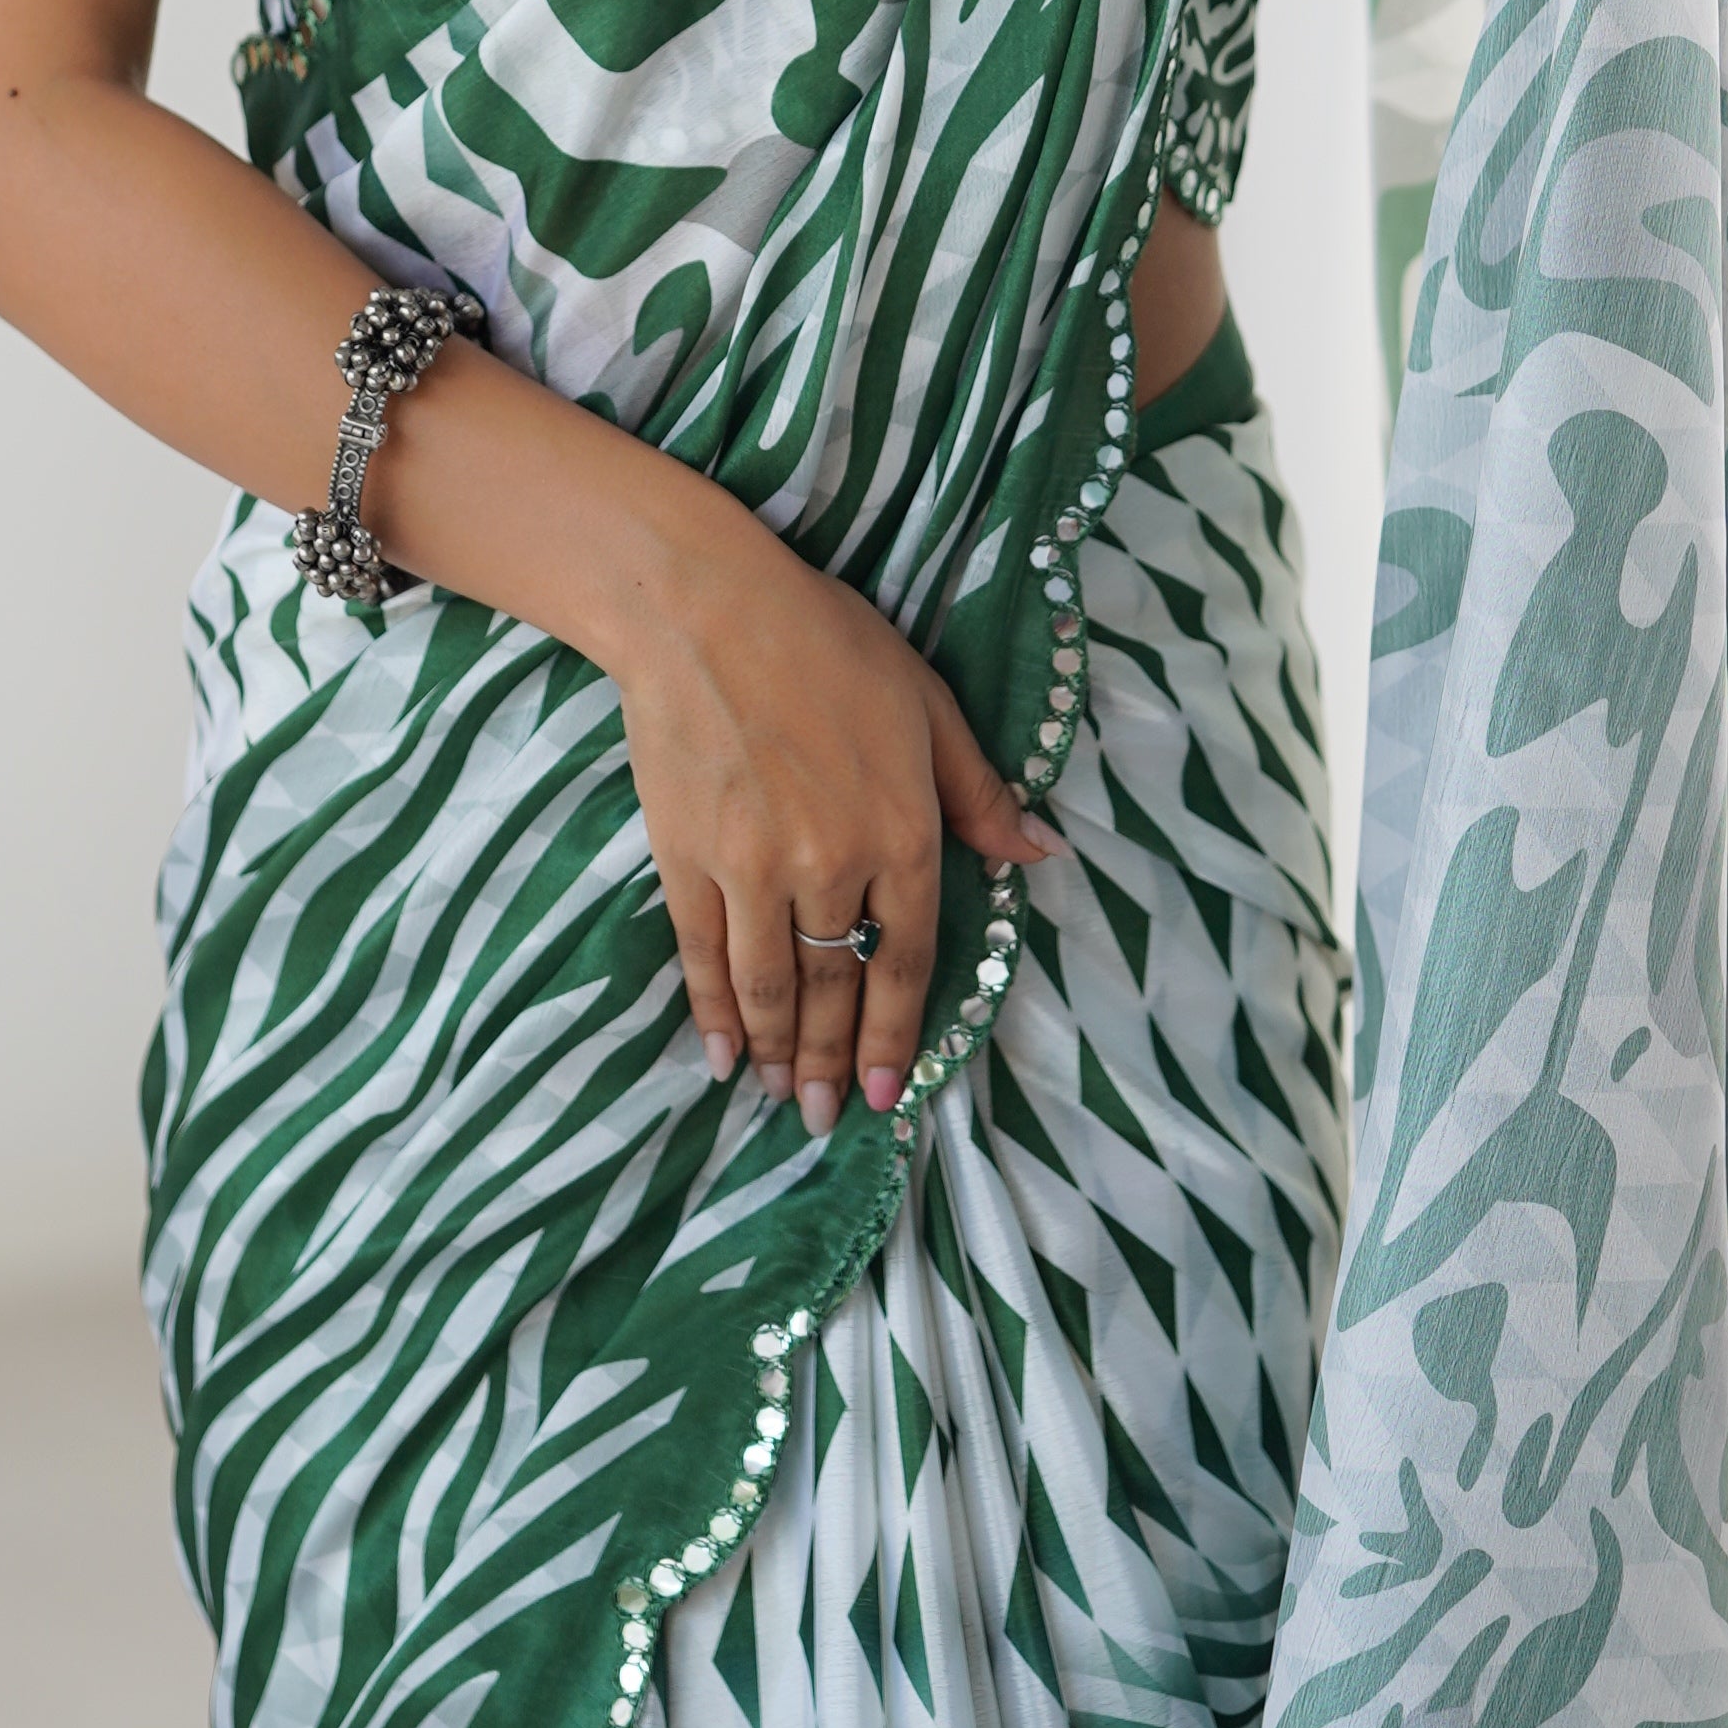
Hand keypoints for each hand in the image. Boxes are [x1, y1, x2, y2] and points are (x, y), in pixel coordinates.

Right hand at [603, 504, 1063, 1132]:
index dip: (900, 1034)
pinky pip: (705, 956)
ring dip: (783, 1053)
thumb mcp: (929, 706)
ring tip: (787, 1100)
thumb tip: (1039, 854)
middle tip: (834, 1118)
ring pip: (773, 985)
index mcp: (903, 832)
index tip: (895, 1090)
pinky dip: (715, 1012)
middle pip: (838, 985)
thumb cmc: (827, 642)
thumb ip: (979, 794)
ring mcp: (753, 869)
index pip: (910, 958)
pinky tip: (725, 1055)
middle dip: (838, 1062)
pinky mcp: (688, 859)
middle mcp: (832, 865)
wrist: (703, 609)